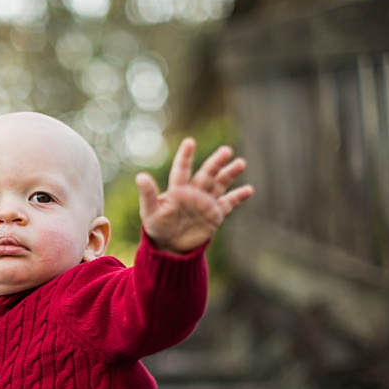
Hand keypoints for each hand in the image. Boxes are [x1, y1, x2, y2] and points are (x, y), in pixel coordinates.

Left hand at [137, 137, 253, 253]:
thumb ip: (148, 194)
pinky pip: (229, 203)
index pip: (182, 169)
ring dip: (230, 173)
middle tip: (226, 150)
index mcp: (177, 189)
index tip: (189, 142)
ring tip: (240, 163)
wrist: (170, 246)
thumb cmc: (156, 227)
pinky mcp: (215, 214)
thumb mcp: (150, 212)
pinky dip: (238, 196)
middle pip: (206, 173)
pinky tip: (248, 189)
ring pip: (220, 183)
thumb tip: (140, 176)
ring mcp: (206, 202)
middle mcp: (194, 192)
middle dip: (216, 162)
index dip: (185, 156)